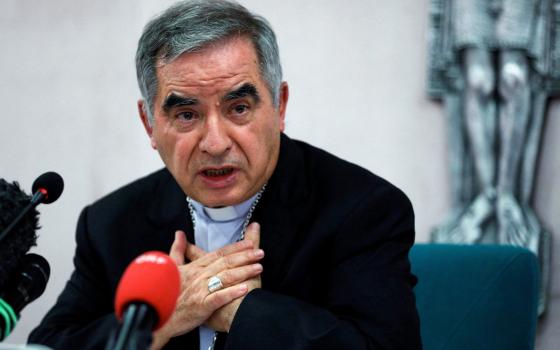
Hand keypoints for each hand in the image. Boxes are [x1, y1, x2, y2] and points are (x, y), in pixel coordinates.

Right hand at [151, 230, 263, 348]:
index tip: (249, 243)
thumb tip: (179, 234)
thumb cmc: (164, 294)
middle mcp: (199, 276)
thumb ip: (177, 250)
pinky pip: (219, 297)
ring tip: (259, 267)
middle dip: (245, 256)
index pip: (218, 254)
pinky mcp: (201, 306)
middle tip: (260, 253)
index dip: (235, 247)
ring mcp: (200, 290)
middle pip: (225, 263)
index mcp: (194, 267)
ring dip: (244, 271)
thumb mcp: (170, 268)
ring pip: (225, 277)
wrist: (155, 316)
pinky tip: (245, 288)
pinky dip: (232, 292)